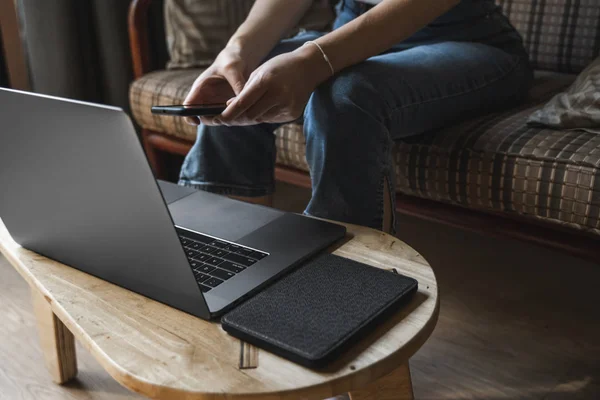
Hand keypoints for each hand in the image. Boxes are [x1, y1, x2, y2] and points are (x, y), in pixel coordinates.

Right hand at [183, 46, 249, 125]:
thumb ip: (236, 84)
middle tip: (228, 118)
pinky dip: (235, 117)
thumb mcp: (233, 69)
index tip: (197, 122)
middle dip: (213, 120)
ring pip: (217, 118)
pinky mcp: (227, 104)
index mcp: (201, 88)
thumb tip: (243, 101)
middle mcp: (206, 97)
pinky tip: (245, 113)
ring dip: (226, 120)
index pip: (188, 105)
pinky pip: (229, 116)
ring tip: (238, 115)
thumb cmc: (231, 59)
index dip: (189, 115)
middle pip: (203, 116)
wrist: (241, 57)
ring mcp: (217, 102)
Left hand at [217, 44, 331, 125]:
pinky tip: (265, 107)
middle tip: (225, 118)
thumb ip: (245, 91)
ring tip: (245, 110)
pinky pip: (271, 119)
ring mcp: (287, 106)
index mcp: (266, 81)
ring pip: (260, 119)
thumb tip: (230, 108)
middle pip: (250, 115)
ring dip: (250, 116)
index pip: (243, 103)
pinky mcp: (292, 114)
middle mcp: (278, 95)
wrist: (309, 68)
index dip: (228, 114)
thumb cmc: (279, 67)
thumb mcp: (259, 73)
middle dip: (237, 118)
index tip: (217, 119)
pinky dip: (263, 115)